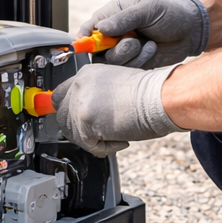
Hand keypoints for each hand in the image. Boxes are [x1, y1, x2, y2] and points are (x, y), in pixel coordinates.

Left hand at [52, 64, 183, 156]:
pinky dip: (105, 148)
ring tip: (117, 136)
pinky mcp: (85, 119)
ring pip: (72, 133)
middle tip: (101, 135)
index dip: (69, 113)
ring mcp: (80, 101)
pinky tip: (121, 140)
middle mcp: (79, 84)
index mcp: (86, 74)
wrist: (160, 97)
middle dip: (80, 131)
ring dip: (93, 141)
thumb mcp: (116, 86)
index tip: (78, 123)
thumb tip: (89, 116)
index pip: (61, 96)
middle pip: (62, 116)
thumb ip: (96, 97)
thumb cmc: (150, 93)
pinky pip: (87, 144)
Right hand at [79, 0, 209, 68]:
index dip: (86, 40)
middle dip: (116, 50)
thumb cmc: (168, 14)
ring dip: (130, 56)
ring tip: (148, 44)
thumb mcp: (147, 10)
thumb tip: (101, 28)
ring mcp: (122, 51)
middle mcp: (113, 35)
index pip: (88, 30)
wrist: (190, 31)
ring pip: (111, 63)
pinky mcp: (132, 65)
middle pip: (96, 51)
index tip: (94, 46)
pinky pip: (126, 71)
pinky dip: (139, 62)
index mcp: (111, 16)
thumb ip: (124, 19)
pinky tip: (151, 51)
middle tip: (133, 41)